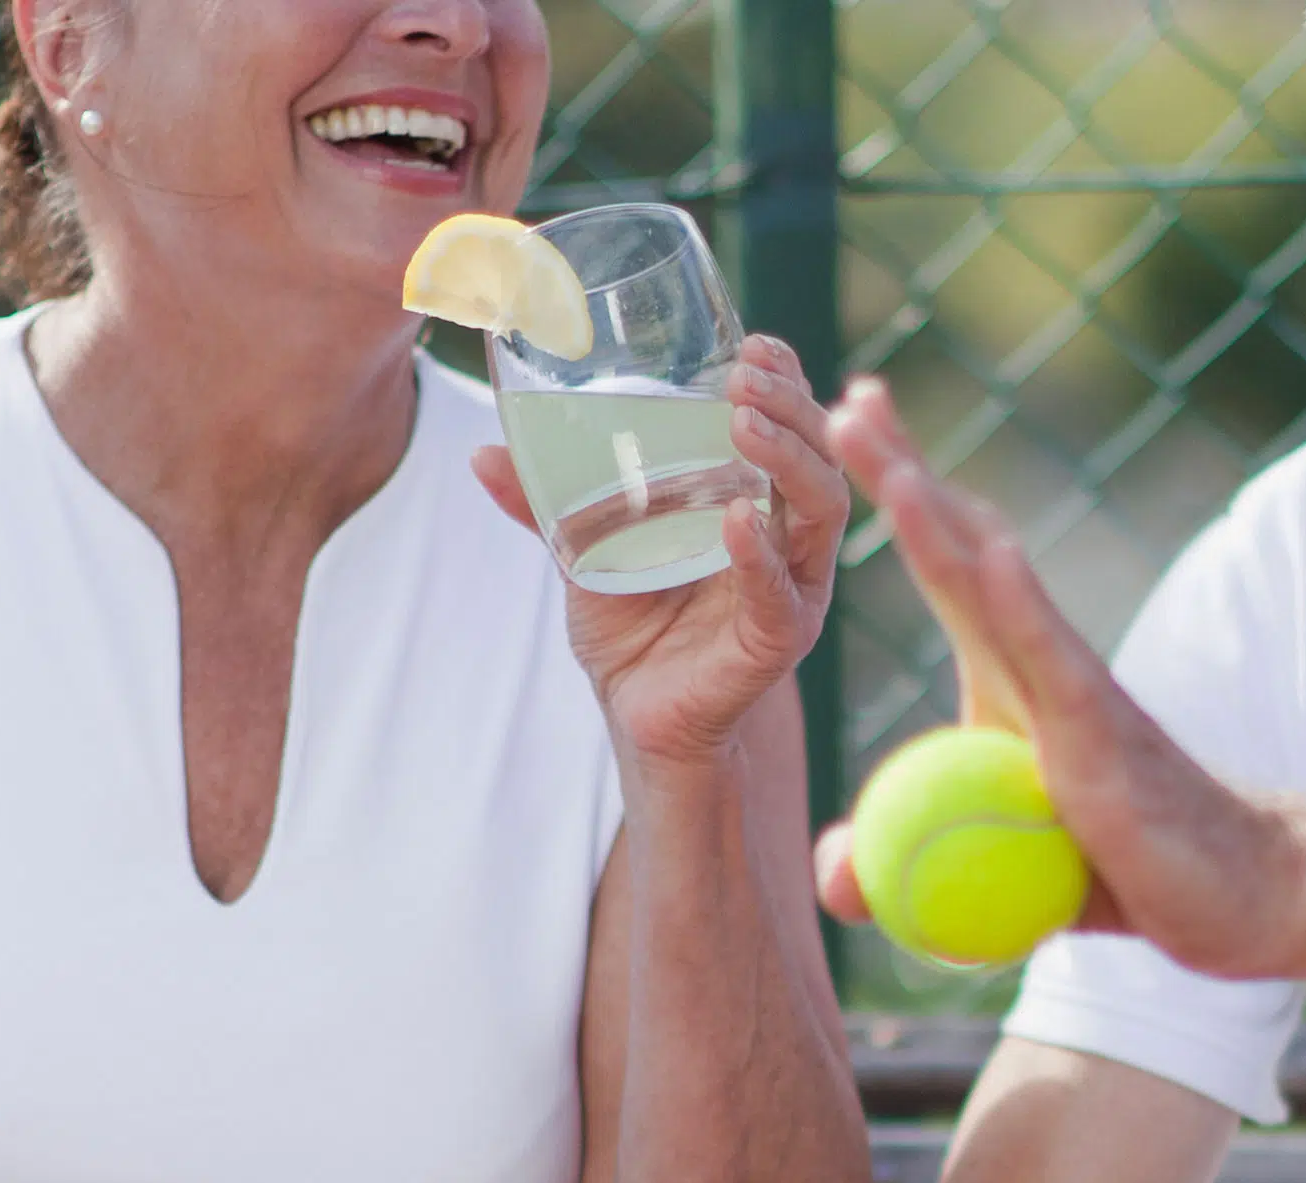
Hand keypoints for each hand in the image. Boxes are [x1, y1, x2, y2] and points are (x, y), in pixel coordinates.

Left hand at [473, 335, 849, 765]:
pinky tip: (739, 520)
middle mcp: (791, 537)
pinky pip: (781, 592)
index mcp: (761, 500)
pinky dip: (761, 555)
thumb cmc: (632, 628)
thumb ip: (550, 504)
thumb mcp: (585, 550)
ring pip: (821, 511)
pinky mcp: (779, 637)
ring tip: (744, 423)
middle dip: (791, 407)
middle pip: (819, 457)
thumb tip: (483, 453)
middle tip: (745, 374)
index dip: (785, 381)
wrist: (639, 716)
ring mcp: (794, 586)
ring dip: (788, 460)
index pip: (793, 429)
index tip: (754, 342)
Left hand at [815, 378, 1302, 978]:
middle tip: (848, 398)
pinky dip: (1023, 605)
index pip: (945, 565)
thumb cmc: (1129, 867)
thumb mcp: (996, 877)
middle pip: (959, 549)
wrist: (1242, 891)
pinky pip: (1055, 661)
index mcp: (1011, 676)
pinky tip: (997, 554)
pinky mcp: (1104, 732)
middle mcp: (1039, 663)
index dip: (899, 490)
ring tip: (891, 466)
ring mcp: (1074, 690)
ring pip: (992, 592)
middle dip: (902, 471)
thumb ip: (906, 872)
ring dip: (939, 525)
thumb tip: (829, 883)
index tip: (850, 414)